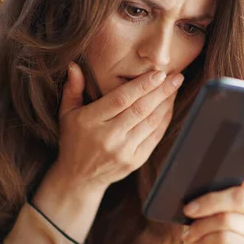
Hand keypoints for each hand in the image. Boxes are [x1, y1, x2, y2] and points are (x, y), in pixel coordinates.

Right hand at [54, 62, 183, 194]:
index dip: (142, 85)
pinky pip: (154, 137)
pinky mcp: (135, 161)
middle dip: (161, 91)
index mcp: (90, 121)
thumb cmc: (73, 140)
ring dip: (166, 104)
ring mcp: (123, 151)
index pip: (120, 99)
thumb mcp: (67, 114)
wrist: (79, 178)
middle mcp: (108, 137)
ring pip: (150, 122)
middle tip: (176, 76)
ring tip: (175, 87)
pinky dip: (164, 120)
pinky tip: (169, 107)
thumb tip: (74, 65)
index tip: (158, 73)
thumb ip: (72, 89)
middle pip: (140, 109)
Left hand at [176, 148, 243, 243]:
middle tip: (188, 209)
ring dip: (202, 225)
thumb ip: (211, 193)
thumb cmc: (200, 232)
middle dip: (210, 201)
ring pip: (228, 220)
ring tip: (189, 232)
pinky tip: (198, 241)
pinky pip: (226, 239)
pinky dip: (206, 238)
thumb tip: (202, 177)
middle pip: (240, 198)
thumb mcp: (203, 209)